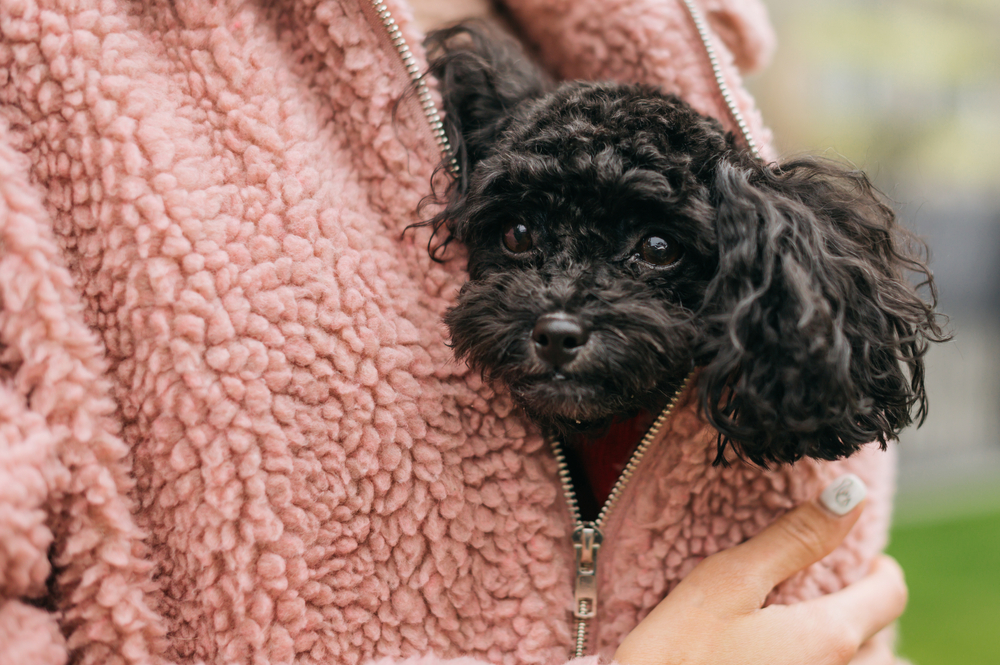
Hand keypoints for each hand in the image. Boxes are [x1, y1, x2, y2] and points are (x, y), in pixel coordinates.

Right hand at [613, 474, 907, 664]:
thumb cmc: (677, 654)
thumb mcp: (728, 583)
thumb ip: (793, 539)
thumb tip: (850, 495)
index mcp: (829, 636)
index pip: (889, 595)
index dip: (880, 568)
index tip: (862, 556)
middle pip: (882, 640)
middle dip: (863, 612)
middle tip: (830, 592)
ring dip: (854, 650)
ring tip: (815, 632)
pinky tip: (794, 659)